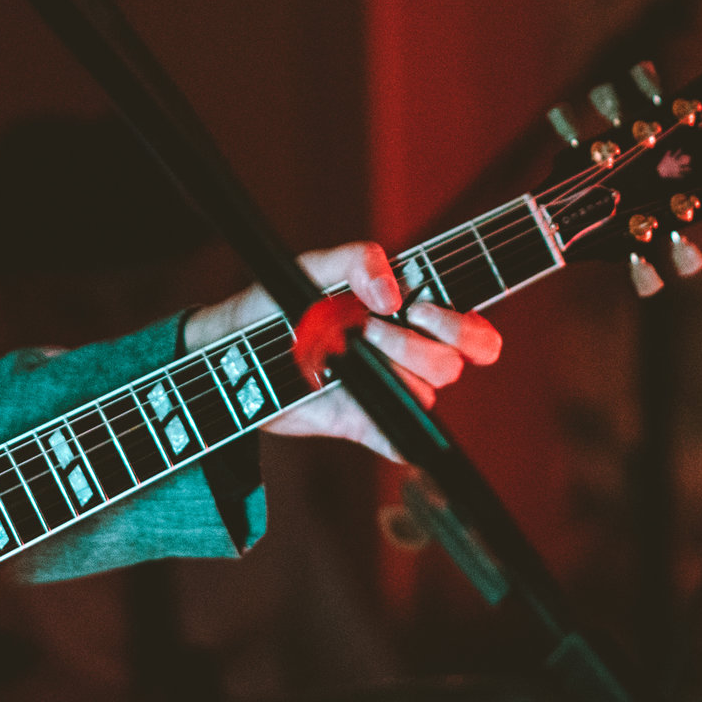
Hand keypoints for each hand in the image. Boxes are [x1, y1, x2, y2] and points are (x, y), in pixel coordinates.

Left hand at [184, 242, 501, 460]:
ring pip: (425, 397)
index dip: (463, 327)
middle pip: (452, 365)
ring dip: (388, 373)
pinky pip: (399, 442)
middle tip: (372, 328)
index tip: (420, 309)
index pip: (473, 333)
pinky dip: (392, 434)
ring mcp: (387, 392)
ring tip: (342, 354)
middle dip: (414, 346)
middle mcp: (408, 354)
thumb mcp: (312, 267)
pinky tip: (356, 406)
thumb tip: (392, 295)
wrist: (229, 352)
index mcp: (412, 314)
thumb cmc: (276, 302)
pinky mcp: (363, 424)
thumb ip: (356, 259)